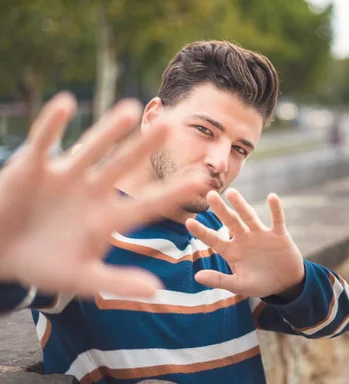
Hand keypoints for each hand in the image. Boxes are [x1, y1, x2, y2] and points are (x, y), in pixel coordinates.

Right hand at [0, 92, 200, 297]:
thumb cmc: (42, 266)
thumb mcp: (81, 278)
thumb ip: (117, 282)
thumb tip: (157, 290)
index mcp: (107, 217)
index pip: (147, 202)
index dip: (173, 191)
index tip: (201, 180)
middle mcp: (92, 191)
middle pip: (124, 165)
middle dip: (145, 148)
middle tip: (172, 126)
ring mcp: (65, 177)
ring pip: (92, 148)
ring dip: (110, 130)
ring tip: (133, 110)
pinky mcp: (33, 167)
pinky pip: (45, 141)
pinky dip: (53, 124)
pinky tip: (66, 103)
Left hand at [186, 188, 304, 298]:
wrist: (286, 283)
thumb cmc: (260, 284)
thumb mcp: (239, 285)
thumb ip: (219, 280)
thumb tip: (197, 276)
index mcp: (232, 251)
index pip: (214, 239)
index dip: (202, 232)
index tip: (189, 222)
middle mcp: (244, 239)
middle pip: (230, 221)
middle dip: (220, 209)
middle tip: (210, 194)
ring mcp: (261, 235)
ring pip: (249, 216)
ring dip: (241, 205)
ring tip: (231, 193)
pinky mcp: (278, 234)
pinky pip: (277, 219)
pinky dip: (275, 209)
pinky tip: (272, 197)